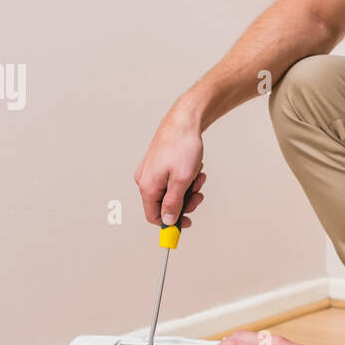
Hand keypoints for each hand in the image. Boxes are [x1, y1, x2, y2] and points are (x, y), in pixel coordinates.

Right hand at [134, 105, 205, 227]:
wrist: (184, 121)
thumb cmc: (182, 146)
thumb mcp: (182, 180)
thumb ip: (173, 204)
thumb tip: (167, 221)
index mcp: (147, 186)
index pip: (154, 216)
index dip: (171, 223)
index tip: (187, 223)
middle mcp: (145, 180)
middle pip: (164, 205)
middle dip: (185, 202)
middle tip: (198, 194)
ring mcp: (151, 172)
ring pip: (171, 192)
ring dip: (188, 188)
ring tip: (198, 176)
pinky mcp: (158, 165)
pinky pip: (172, 180)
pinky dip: (185, 178)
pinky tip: (194, 169)